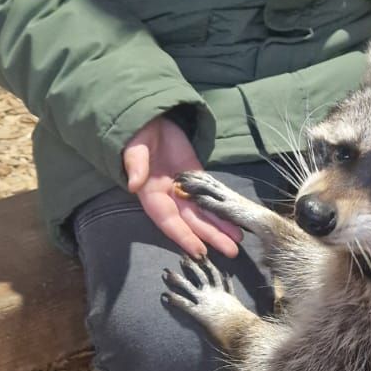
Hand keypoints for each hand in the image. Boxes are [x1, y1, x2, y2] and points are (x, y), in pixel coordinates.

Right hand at [122, 116, 242, 258]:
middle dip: (210, 236)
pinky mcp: (197, 176)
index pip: (169, 221)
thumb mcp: (134, 148)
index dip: (184, 236)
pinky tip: (235, 218)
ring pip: (203, 212)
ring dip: (220, 227)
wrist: (150, 118)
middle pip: (192, 221)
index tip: (199, 251)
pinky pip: (211, 195)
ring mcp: (184, 188)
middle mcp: (168, 197)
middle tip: (231, 252)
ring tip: (238, 242)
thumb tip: (133, 184)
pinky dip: (222, 207)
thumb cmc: (138, 134)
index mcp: (151, 194)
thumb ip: (135, 165)